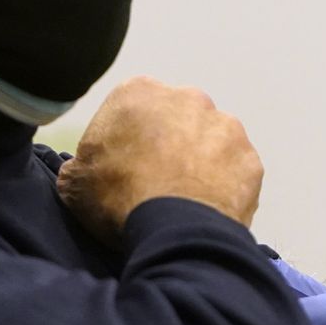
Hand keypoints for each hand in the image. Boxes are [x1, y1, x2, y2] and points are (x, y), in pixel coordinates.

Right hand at [56, 77, 262, 243]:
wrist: (174, 232)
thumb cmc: (117, 200)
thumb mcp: (74, 182)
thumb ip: (82, 163)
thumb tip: (86, 168)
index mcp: (139, 92)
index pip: (129, 108)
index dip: (124, 139)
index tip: (121, 167)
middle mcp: (188, 98)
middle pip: (175, 119)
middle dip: (167, 143)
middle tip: (155, 181)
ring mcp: (226, 127)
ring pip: (210, 141)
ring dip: (199, 161)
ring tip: (184, 198)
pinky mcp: (251, 159)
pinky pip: (234, 170)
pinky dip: (223, 185)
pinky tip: (207, 208)